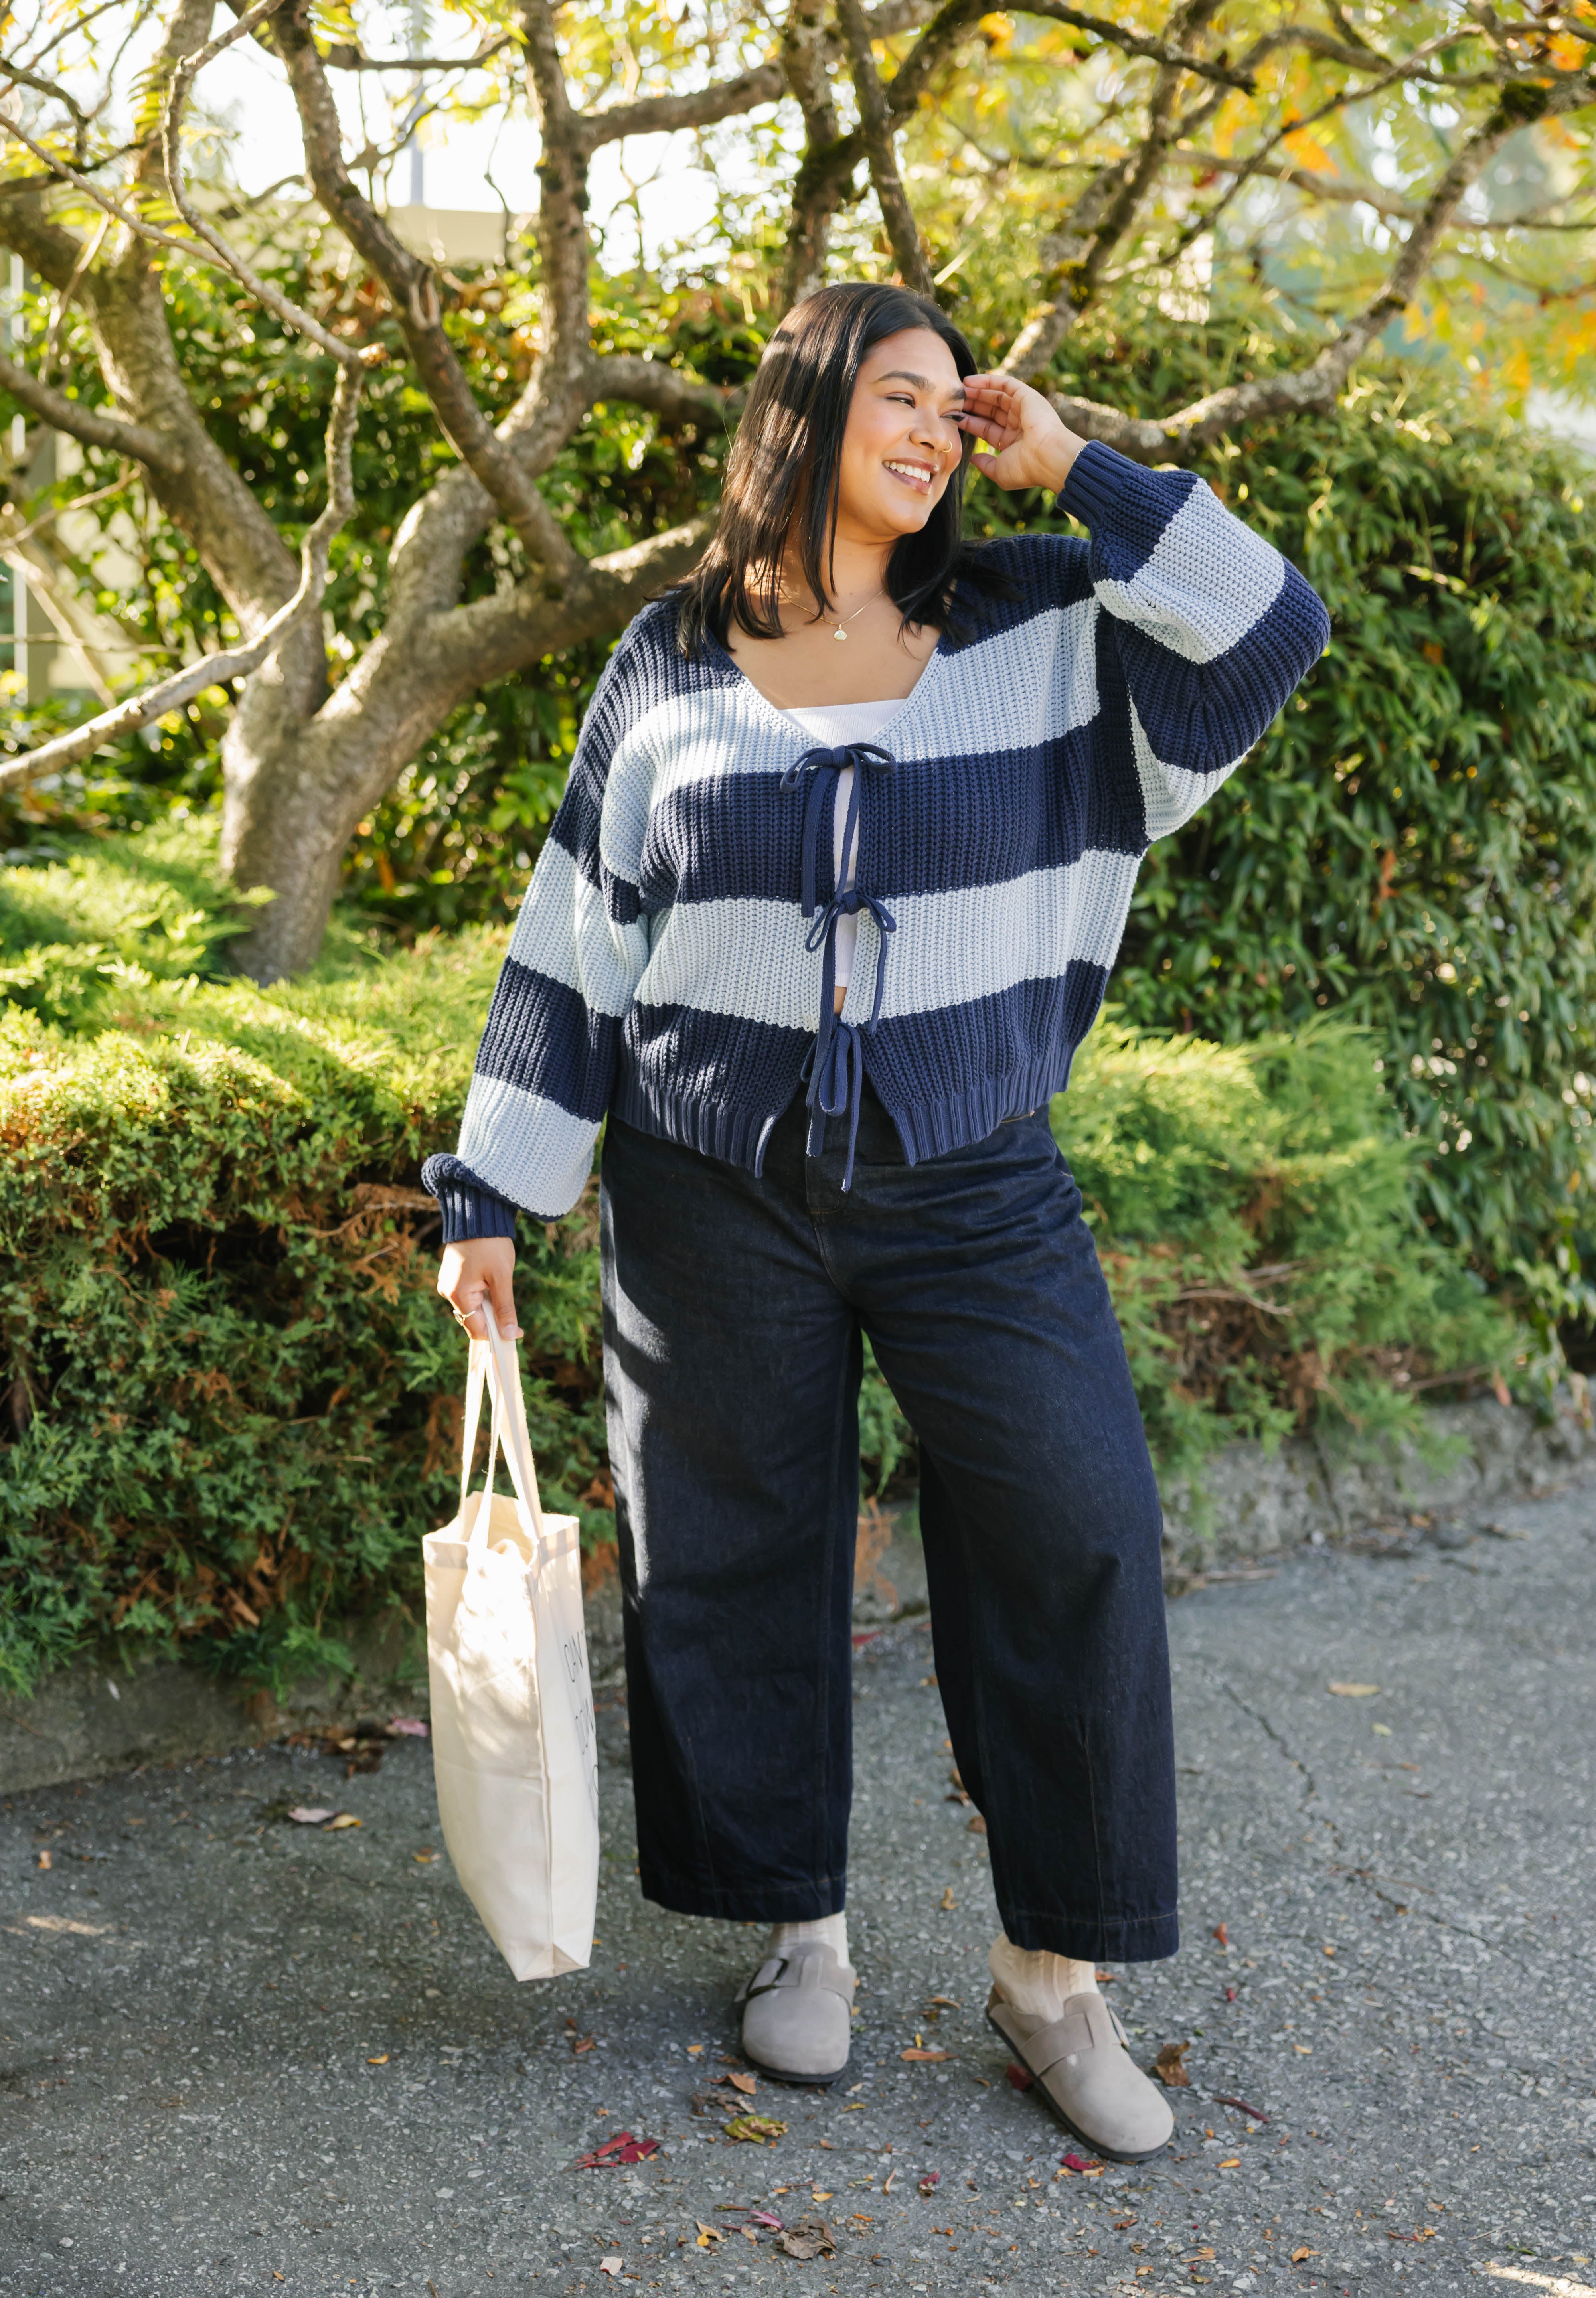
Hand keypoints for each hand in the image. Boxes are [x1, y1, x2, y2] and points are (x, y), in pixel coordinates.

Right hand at [438, 1236, 521, 1341]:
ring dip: (488, 1307)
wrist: (477, 1214)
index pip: (476, 1329)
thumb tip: (509, 1334)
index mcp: (457, 1295)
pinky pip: (468, 1294)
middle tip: (515, 1317)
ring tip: (502, 1292)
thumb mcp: (502, 1278)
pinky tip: (493, 1285)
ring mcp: (448, 1283)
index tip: (518, 1334)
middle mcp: (447, 1292)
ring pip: (471, 1307)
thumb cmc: (490, 1244)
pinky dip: (482, 1296)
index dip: (497, 1335)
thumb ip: (504, 1308)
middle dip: (494, 1321)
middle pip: (472, 1319)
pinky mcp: (452, 1275)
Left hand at [958, 373, 1084, 494]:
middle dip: (972, 406)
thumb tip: (973, 458)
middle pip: (990, 411)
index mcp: (1013, 442)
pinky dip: (987, 381)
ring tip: (958, 390)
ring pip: (996, 396)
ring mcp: (1024, 408)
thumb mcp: (1000, 472)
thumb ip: (986, 465)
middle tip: (953, 402)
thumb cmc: (1025, 469)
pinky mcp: (1027, 395)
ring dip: (977, 392)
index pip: (987, 429)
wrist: (1048, 457)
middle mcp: (1019, 424)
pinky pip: (1005, 383)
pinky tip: (969, 381)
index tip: (953, 419)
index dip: (970, 423)